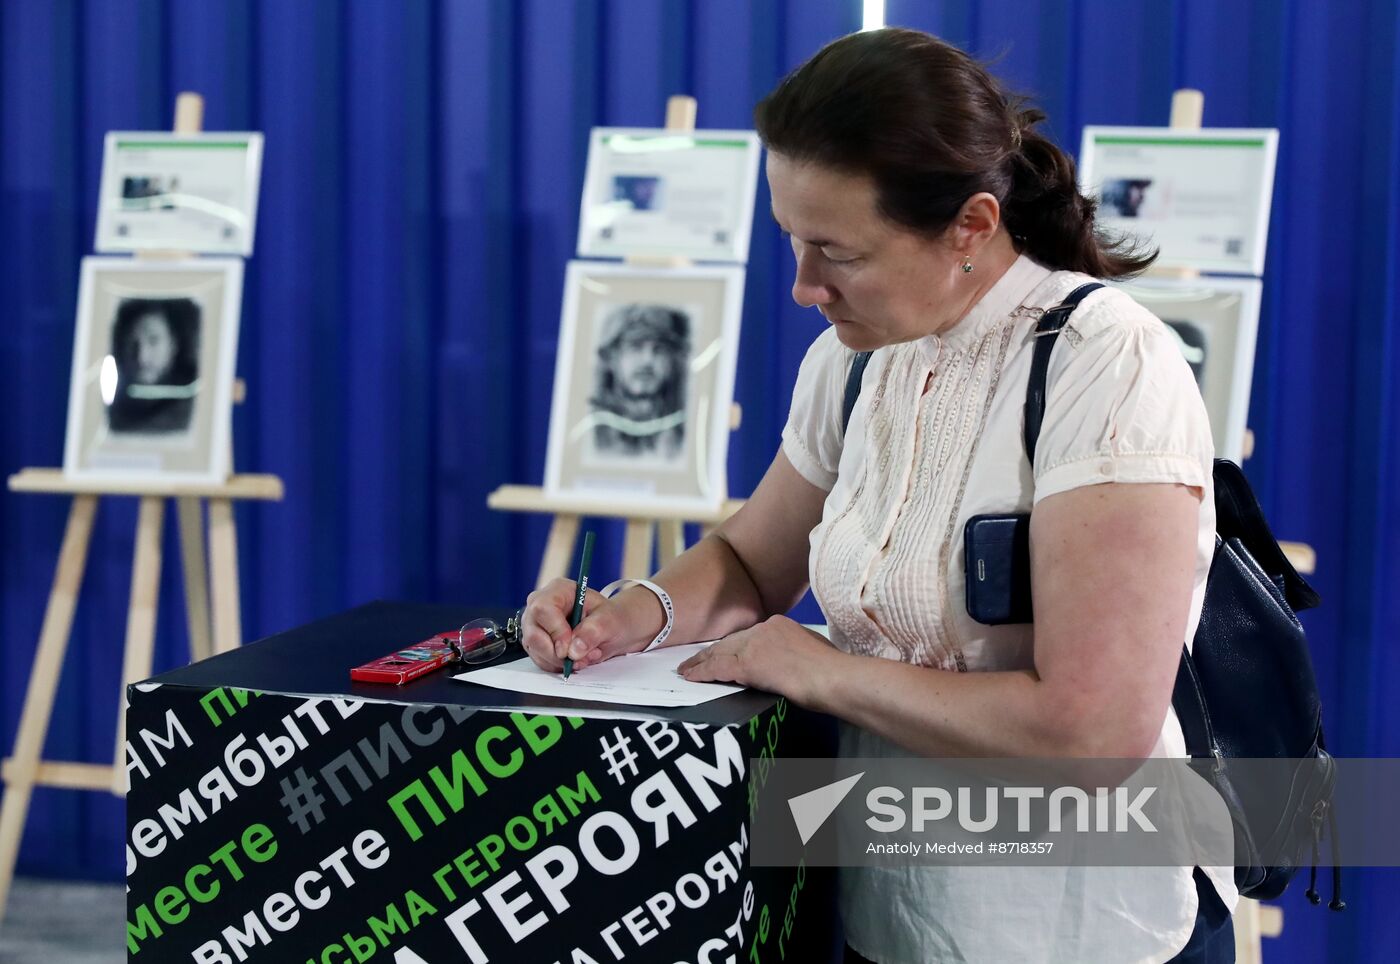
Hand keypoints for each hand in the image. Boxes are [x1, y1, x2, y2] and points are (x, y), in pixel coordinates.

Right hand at [519, 578, 659, 672]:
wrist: (611, 629)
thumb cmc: (610, 618)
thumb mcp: (609, 620)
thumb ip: (592, 632)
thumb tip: (574, 650)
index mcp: (558, 590)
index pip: (543, 609)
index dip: (555, 632)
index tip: (569, 650)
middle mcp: (541, 605)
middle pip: (533, 633)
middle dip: (557, 653)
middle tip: (580, 658)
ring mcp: (536, 625)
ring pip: (535, 650)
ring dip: (560, 661)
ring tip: (585, 656)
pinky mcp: (536, 643)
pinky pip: (540, 660)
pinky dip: (558, 665)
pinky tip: (576, 659)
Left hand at [677, 615, 843, 704]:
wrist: (832, 677)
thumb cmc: (831, 670)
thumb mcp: (813, 649)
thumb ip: (794, 649)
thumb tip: (788, 661)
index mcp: (779, 624)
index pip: (747, 636)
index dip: (732, 646)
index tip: (722, 653)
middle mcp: (764, 629)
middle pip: (730, 641)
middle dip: (711, 652)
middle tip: (694, 660)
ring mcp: (755, 645)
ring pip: (720, 653)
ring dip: (700, 662)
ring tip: (686, 669)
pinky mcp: (749, 664)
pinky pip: (718, 668)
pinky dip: (702, 672)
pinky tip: (691, 677)